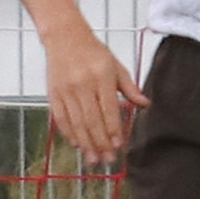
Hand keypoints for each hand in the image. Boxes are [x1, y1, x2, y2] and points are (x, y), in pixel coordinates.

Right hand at [43, 31, 147, 164]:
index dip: (112, 129)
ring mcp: (65, 91)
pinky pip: (60, 118)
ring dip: (85, 144)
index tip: (118, 145)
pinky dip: (68, 133)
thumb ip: (130, 88)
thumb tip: (146, 105)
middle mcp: (82, 86)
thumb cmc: (95, 52)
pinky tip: (77, 145)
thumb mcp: (117, 66)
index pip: (108, 109)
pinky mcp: (53, 94)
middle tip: (108, 160)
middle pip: (91, 120)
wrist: (65, 38)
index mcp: (101, 78)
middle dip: (100, 143)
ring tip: (93, 160)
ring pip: (76, 123)